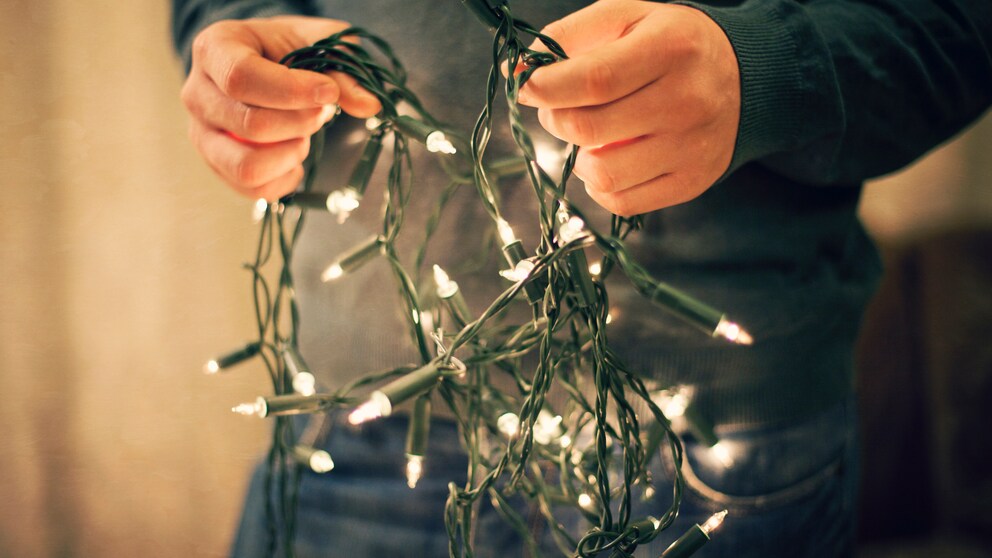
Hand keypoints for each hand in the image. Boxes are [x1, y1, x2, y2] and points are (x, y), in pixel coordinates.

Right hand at [181, 16, 381, 199]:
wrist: (267, 62)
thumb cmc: (290, 48)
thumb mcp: (320, 43)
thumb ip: (343, 72)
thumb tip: (369, 105)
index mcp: (215, 49)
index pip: (242, 78)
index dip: (291, 91)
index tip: (327, 93)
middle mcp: (197, 93)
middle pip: (250, 125)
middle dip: (301, 123)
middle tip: (321, 112)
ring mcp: (202, 134)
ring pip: (247, 166)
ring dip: (290, 155)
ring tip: (303, 135)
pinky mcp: (217, 165)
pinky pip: (253, 189)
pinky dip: (285, 179)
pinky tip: (297, 158)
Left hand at [518, 0, 739, 215]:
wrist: (748, 79)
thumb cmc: (673, 45)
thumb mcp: (628, 17)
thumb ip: (571, 36)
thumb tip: (520, 71)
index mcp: (669, 50)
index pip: (591, 80)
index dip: (544, 88)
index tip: (525, 87)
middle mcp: (685, 102)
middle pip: (588, 128)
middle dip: (555, 119)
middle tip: (559, 107)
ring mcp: (690, 148)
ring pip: (602, 174)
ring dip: (578, 157)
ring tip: (590, 134)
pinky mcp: (691, 182)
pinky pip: (622, 202)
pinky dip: (600, 185)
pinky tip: (608, 158)